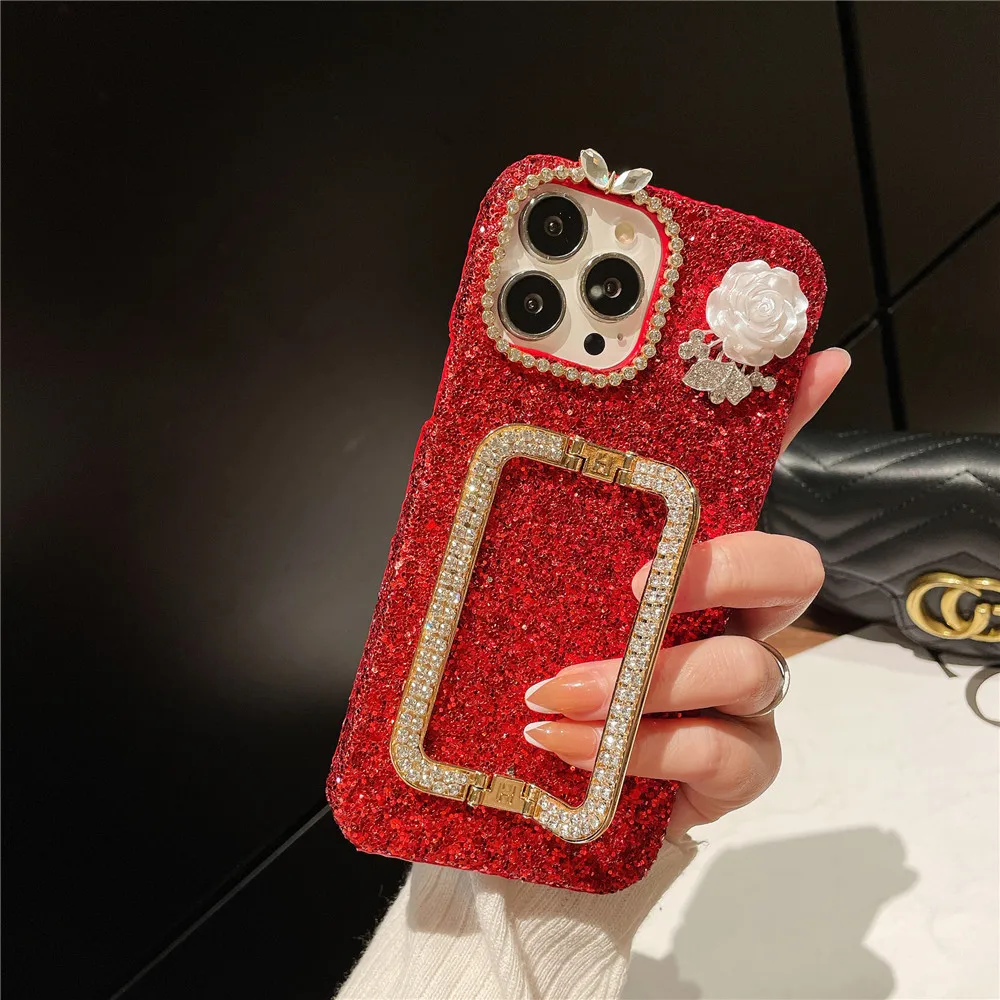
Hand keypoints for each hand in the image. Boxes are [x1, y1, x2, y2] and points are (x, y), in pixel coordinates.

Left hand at [522, 348, 849, 835]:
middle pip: (790, 568)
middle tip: (640, 586)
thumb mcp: (531, 595)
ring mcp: (742, 696)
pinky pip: (716, 749)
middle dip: (723, 569)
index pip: (753, 481)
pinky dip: (641, 747)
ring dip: (645, 679)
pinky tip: (569, 744)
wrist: (551, 788)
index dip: (795, 422)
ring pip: (747, 668)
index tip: (814, 365)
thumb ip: (525, 536)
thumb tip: (470, 447)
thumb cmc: (547, 675)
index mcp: (689, 566)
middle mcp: (734, 621)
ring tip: (557, 691)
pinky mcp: (735, 766)